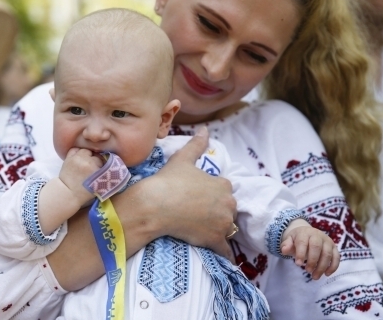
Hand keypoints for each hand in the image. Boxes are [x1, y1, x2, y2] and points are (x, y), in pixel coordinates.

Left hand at [59, 148, 102, 205]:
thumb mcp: (100, 186)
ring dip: (87, 155)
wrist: (68, 193)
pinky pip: (75, 150)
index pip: (103, 160)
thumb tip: (110, 166)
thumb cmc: (85, 192)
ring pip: (85, 151)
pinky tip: (78, 158)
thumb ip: (105, 175)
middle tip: (93, 166)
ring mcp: (77, 158)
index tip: (101, 168)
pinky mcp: (69, 158)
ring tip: (85, 161)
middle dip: (95, 160)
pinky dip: (77, 152)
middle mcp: (87, 161)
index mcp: (96, 168)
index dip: (103, 164)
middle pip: (95, 155)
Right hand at [138, 127, 236, 260]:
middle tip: (197, 214)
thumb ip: (197, 144)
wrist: (154, 206)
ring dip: (218, 230)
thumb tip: (205, 128)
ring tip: (201, 230)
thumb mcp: (182, 159)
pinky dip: (223, 252)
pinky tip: (218, 253)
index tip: (198, 197)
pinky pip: (225, 250)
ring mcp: (223, 223)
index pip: (223, 190)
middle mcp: (228, 203)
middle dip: (216, 212)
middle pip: (227, 209)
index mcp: (222, 184)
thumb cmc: (167, 181)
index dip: (211, 194)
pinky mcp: (215, 240)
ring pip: (227, 228)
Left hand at [281, 219, 339, 279]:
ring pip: (327, 254)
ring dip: (322, 267)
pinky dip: (333, 267)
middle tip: (307, 271)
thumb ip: (286, 245)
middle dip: (312, 261)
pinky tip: (326, 274)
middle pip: (317, 248)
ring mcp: (327, 241)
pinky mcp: (334, 247)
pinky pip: (336, 257)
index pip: (303, 242)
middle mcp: (318, 235)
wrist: (307, 233)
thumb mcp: (289, 240)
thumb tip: (284, 250)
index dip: (300, 253)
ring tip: (315, 276)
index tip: (297, 264)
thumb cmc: (297, 239)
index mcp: (305, 233)